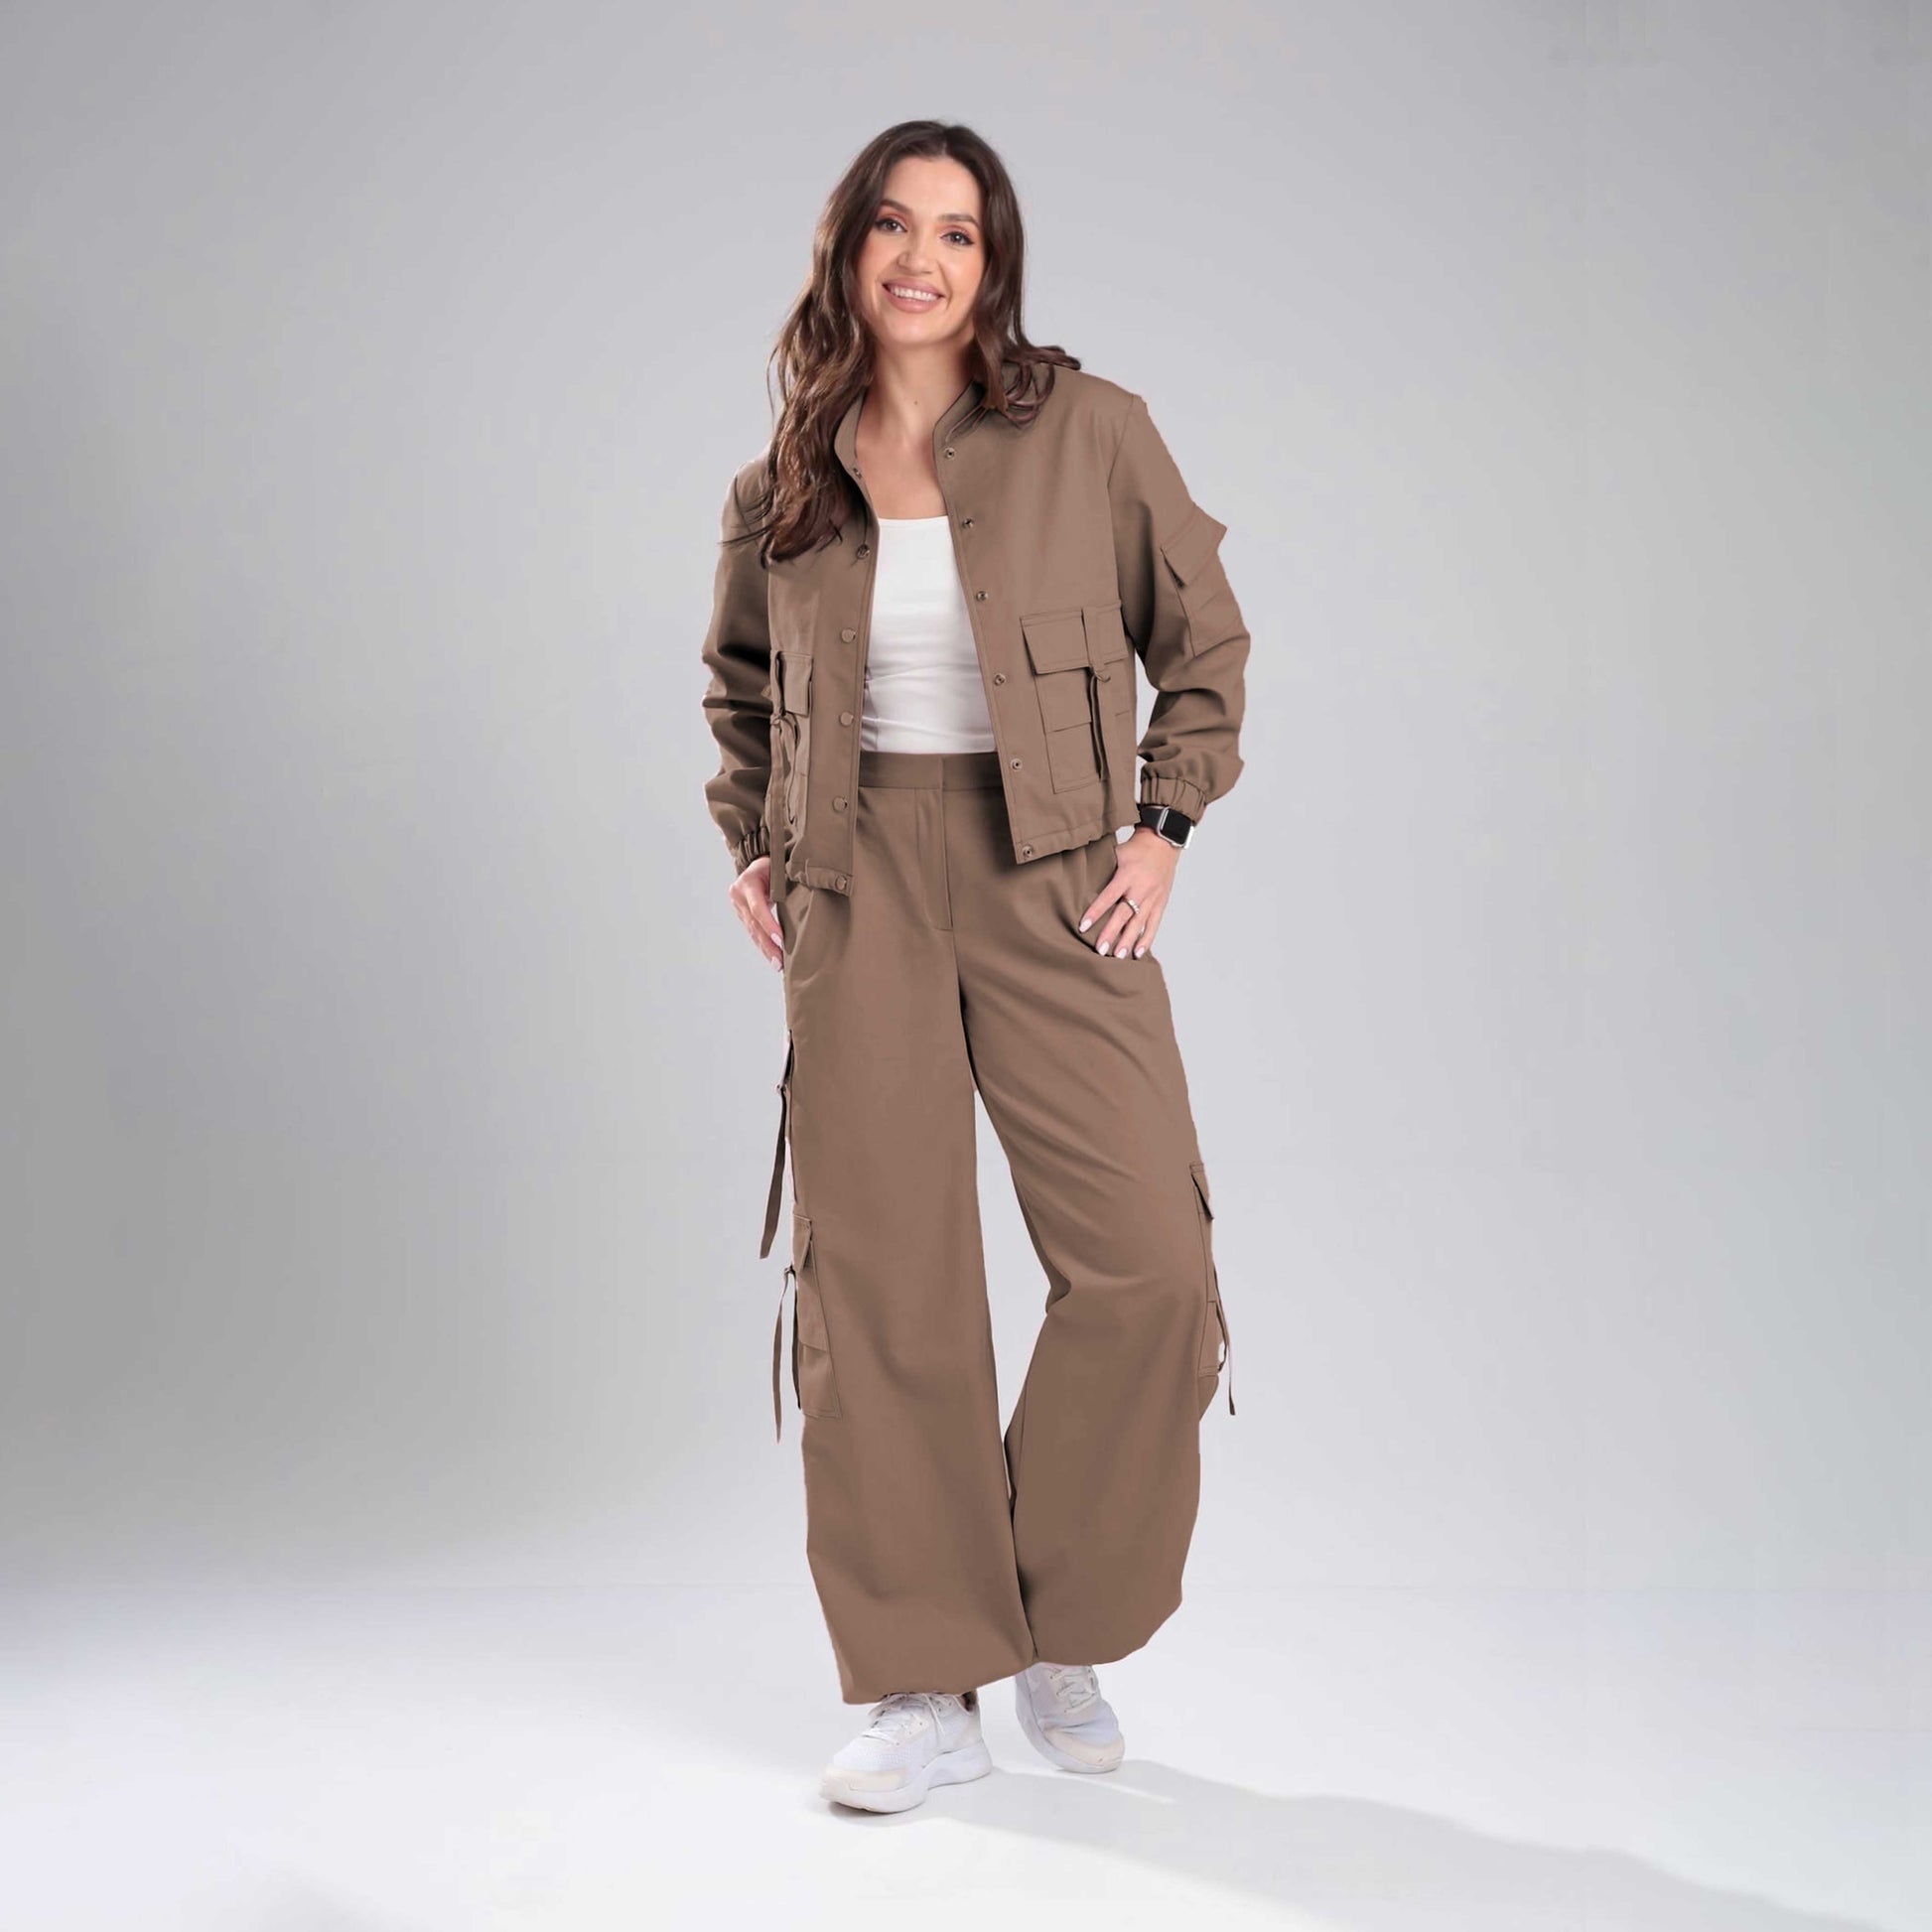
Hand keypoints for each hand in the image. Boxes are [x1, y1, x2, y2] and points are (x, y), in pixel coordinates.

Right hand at [729, 853, 784, 969]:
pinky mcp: (744, 915)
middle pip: (754, 925)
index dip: (769, 925)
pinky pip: (754, 932)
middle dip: (768, 945)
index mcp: (747, 882)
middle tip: (780, 962)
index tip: (780, 940)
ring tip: (778, 965)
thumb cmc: (775, 863)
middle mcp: (739, 896)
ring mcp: (739, 907)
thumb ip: (788, 882)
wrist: (759, 862)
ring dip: (766, 950)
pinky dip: (764, 945)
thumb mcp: (780, 867)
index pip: (757, 908)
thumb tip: (808, 901)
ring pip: (753, 932)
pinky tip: (774, 957)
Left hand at [1079, 827, 1178, 958]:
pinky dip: (1147, 939)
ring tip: (1118, 956)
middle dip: (1112, 933)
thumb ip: (1102, 871)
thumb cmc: (1135, 849)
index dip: (1096, 911)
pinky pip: (1154, 924)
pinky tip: (1138, 953)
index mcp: (1127, 874)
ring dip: (1129, 940)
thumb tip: (1078, 885)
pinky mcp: (1161, 902)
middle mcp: (1141, 887)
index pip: (1109, 896)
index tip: (1083, 926)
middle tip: (1100, 950)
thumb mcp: (1116, 854)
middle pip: (1124, 913)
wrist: (1163, 843)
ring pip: (1139, 922)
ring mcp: (1153, 897)